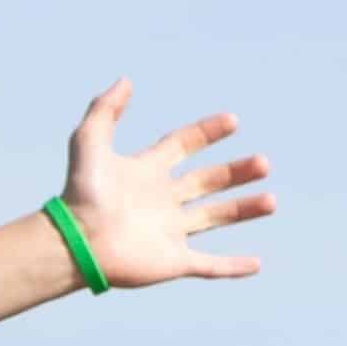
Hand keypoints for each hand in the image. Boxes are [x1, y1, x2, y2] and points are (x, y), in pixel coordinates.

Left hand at [60, 77, 273, 285]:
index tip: (232, 121)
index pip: (182, 146)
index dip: (206, 132)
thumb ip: (104, 110)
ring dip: (243, 210)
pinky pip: (208, 265)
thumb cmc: (79, 194)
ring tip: (271, 200)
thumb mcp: (89, 143)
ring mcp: (168, 232)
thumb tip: (125, 79)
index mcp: (146, 172)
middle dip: (236, 172)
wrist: (75, 241)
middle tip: (263, 163)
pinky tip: (256, 265)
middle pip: (207, 182)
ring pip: (214, 218)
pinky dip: (232, 267)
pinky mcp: (171, 261)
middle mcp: (161, 201)